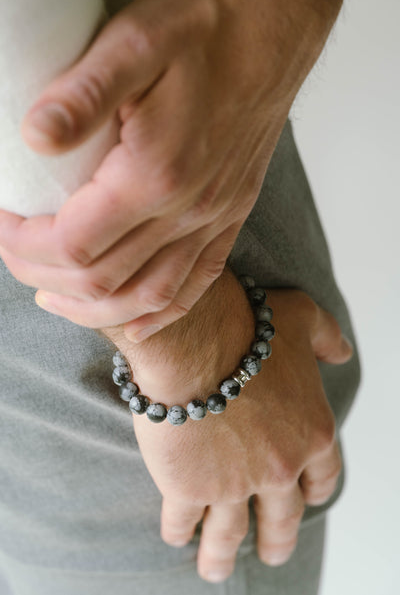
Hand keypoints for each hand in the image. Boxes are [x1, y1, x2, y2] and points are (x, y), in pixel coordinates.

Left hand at [0, 0, 343, 340]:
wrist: (273, 33)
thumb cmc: (206, 32)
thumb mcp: (135, 43)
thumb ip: (83, 95)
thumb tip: (34, 139)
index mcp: (156, 176)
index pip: (73, 243)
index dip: (24, 245)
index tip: (2, 223)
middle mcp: (188, 211)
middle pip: (102, 279)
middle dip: (44, 276)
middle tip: (15, 255)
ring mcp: (213, 220)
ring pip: (146, 297)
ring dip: (93, 309)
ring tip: (56, 298)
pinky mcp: (230, 218)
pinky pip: (196, 285)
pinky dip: (160, 314)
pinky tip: (135, 322)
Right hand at [103, 268, 352, 581]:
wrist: (196, 341)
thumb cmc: (247, 326)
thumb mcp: (303, 318)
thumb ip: (327, 337)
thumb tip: (342, 352)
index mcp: (312, 433)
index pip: (322, 477)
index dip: (313, 491)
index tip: (305, 499)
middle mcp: (279, 468)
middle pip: (282, 517)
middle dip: (276, 539)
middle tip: (271, 552)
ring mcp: (234, 483)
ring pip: (230, 532)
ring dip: (221, 554)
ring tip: (214, 569)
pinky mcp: (189, 488)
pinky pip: (183, 519)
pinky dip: (178, 531)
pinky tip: (175, 535)